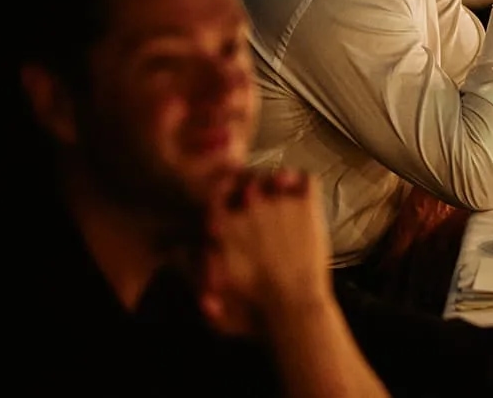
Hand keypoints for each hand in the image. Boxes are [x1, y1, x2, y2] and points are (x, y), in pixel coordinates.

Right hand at [201, 169, 333, 335]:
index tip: (230, 210)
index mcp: (217, 227)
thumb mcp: (215, 306)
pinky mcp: (305, 205)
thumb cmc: (252, 315)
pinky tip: (298, 190)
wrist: (293, 309)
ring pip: (271, 177)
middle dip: (249, 189)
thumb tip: (187, 267)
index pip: (214, 195)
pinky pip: (303, 178)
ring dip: (275, 183)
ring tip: (279, 195)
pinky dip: (300, 181)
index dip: (222, 199)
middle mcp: (243, 208)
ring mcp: (275, 203)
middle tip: (259, 203)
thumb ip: (200, 286)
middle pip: (243, 182)